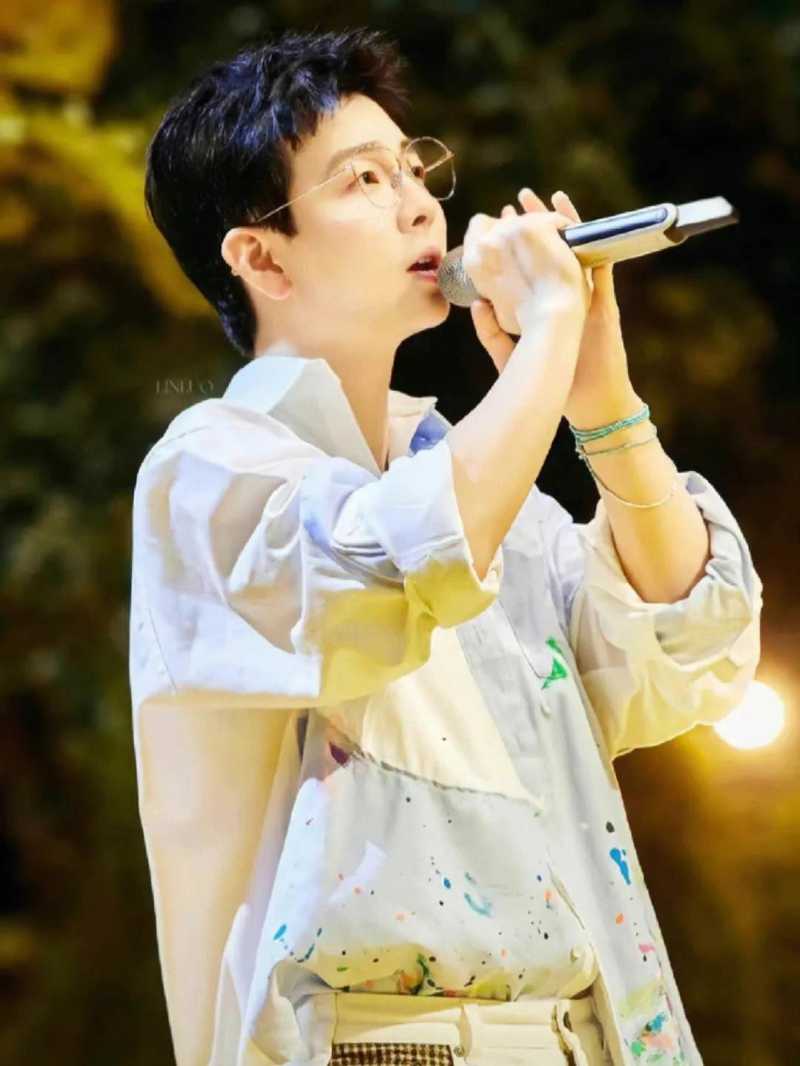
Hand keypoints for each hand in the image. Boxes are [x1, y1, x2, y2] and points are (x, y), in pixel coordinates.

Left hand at [471, 189, 639, 421]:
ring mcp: (585, 297)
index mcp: (545, 307)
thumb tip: (475, 304)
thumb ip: (492, 333)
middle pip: (549, 252)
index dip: (513, 246)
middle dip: (534, 225)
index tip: (495, 225)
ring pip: (576, 250)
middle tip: (517, 200)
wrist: (589, 401)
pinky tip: (582, 224)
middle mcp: (565, 298)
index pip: (527, 267)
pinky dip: (595, 241)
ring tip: (548, 197)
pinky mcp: (603, 302)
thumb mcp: (514, 356)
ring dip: (564, 223)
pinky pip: (601, 264)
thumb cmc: (557, 383)